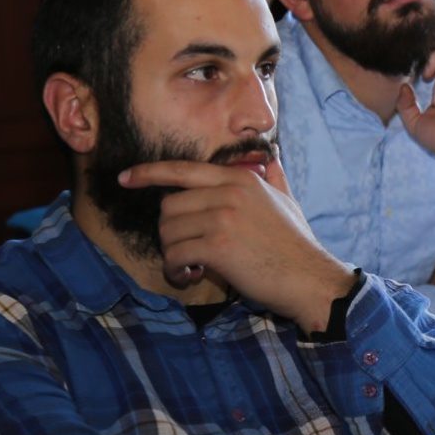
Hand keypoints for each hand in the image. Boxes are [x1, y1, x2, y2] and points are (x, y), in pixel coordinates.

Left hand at [120, 154, 352, 331]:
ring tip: (192, 266)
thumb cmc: (296, 243)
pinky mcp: (217, 246)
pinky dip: (176, 270)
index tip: (125, 178)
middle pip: (169, 206)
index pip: (183, 169)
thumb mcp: (287, 201)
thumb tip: (273, 156)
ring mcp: (222, 218)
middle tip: (189, 250)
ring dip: (173, 254)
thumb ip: (274, 177)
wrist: (309, 278)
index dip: (149, 172)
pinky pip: (175, 255)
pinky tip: (193, 276)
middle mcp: (229, 193)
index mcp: (240, 179)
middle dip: (172, 231)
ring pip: (168, 232)